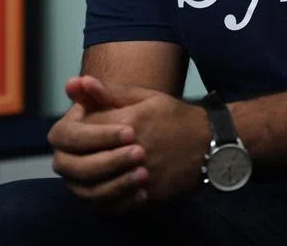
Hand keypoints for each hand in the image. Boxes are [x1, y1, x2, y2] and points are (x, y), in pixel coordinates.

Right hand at [47, 77, 149, 212]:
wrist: (153, 141)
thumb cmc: (137, 116)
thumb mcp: (127, 101)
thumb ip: (104, 93)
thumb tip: (77, 81)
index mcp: (65, 132)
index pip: (69, 135)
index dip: (98, 135)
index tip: (130, 131)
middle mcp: (65, 160)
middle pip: (76, 167)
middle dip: (108, 161)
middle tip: (140, 152)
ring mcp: (78, 184)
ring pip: (89, 191)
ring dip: (117, 184)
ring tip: (144, 174)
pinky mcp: (94, 202)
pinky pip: (103, 209)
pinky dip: (123, 202)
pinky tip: (143, 193)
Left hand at [77, 77, 210, 204]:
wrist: (210, 143)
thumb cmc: (174, 116)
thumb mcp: (143, 97)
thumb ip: (108, 93)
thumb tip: (76, 82)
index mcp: (129, 122)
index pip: (83, 130)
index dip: (77, 130)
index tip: (81, 129)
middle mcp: (133, 150)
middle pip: (85, 161)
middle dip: (79, 156)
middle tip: (83, 153)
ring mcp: (142, 176)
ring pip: (96, 187)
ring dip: (89, 179)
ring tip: (91, 171)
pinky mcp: (150, 195)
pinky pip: (116, 204)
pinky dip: (106, 198)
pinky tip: (106, 187)